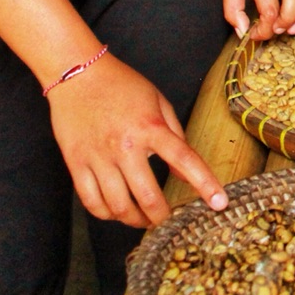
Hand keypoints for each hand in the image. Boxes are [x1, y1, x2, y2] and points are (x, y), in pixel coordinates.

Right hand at [47, 54, 225, 227]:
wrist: (77, 73)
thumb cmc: (121, 85)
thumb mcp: (158, 101)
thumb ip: (175, 135)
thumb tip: (187, 169)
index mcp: (151, 127)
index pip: (185, 160)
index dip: (205, 184)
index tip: (219, 203)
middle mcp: (125, 146)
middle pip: (148, 197)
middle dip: (162, 217)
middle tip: (168, 221)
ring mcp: (98, 157)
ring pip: (118, 206)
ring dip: (134, 220)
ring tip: (143, 219)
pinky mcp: (76, 163)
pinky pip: (91, 201)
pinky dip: (106, 214)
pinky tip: (116, 211)